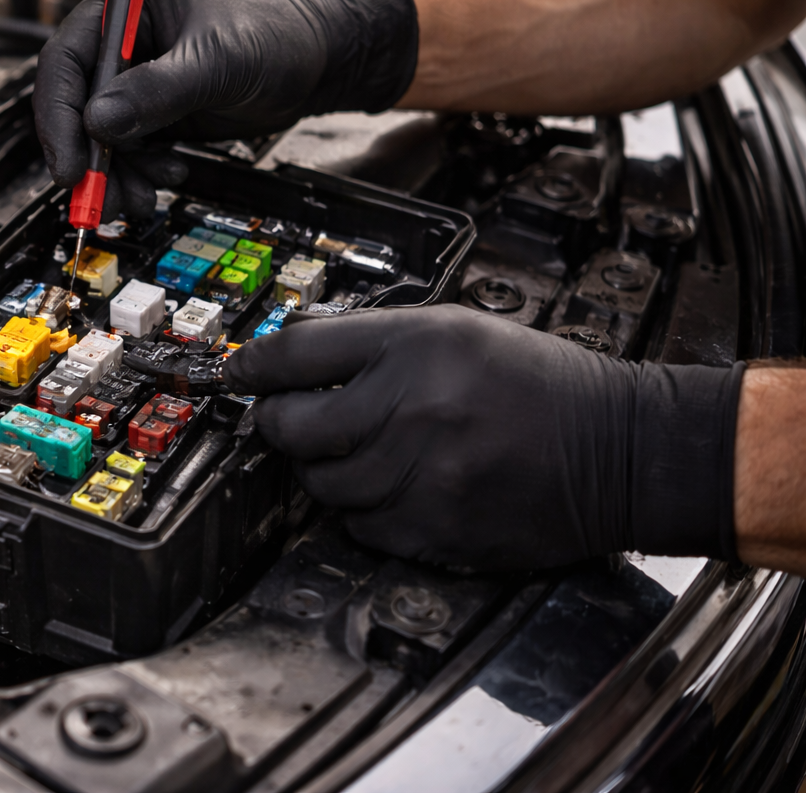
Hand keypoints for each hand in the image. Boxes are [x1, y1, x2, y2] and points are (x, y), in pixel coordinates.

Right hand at [33, 0, 416, 219]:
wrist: (318, 60)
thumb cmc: (275, 35)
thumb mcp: (216, 61)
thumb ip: (156, 91)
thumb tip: (98, 123)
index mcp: (122, 4)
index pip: (65, 62)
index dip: (58, 116)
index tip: (71, 164)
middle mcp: (119, 40)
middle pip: (73, 106)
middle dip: (87, 157)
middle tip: (97, 199)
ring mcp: (134, 79)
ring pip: (97, 137)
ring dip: (114, 174)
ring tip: (140, 197)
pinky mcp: (151, 111)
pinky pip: (126, 151)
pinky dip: (139, 173)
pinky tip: (168, 176)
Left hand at [225, 303, 744, 569]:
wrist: (619, 449)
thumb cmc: (538, 384)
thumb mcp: (456, 329)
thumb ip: (372, 339)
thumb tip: (291, 354)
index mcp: (418, 345)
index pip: (298, 353)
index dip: (254, 365)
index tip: (239, 373)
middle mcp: (413, 407)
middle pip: (292, 425)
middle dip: (279, 422)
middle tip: (287, 417)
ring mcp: (422, 474)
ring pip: (319, 483)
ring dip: (320, 469)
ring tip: (351, 452)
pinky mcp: (435, 529)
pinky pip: (358, 526)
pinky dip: (359, 509)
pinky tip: (388, 486)